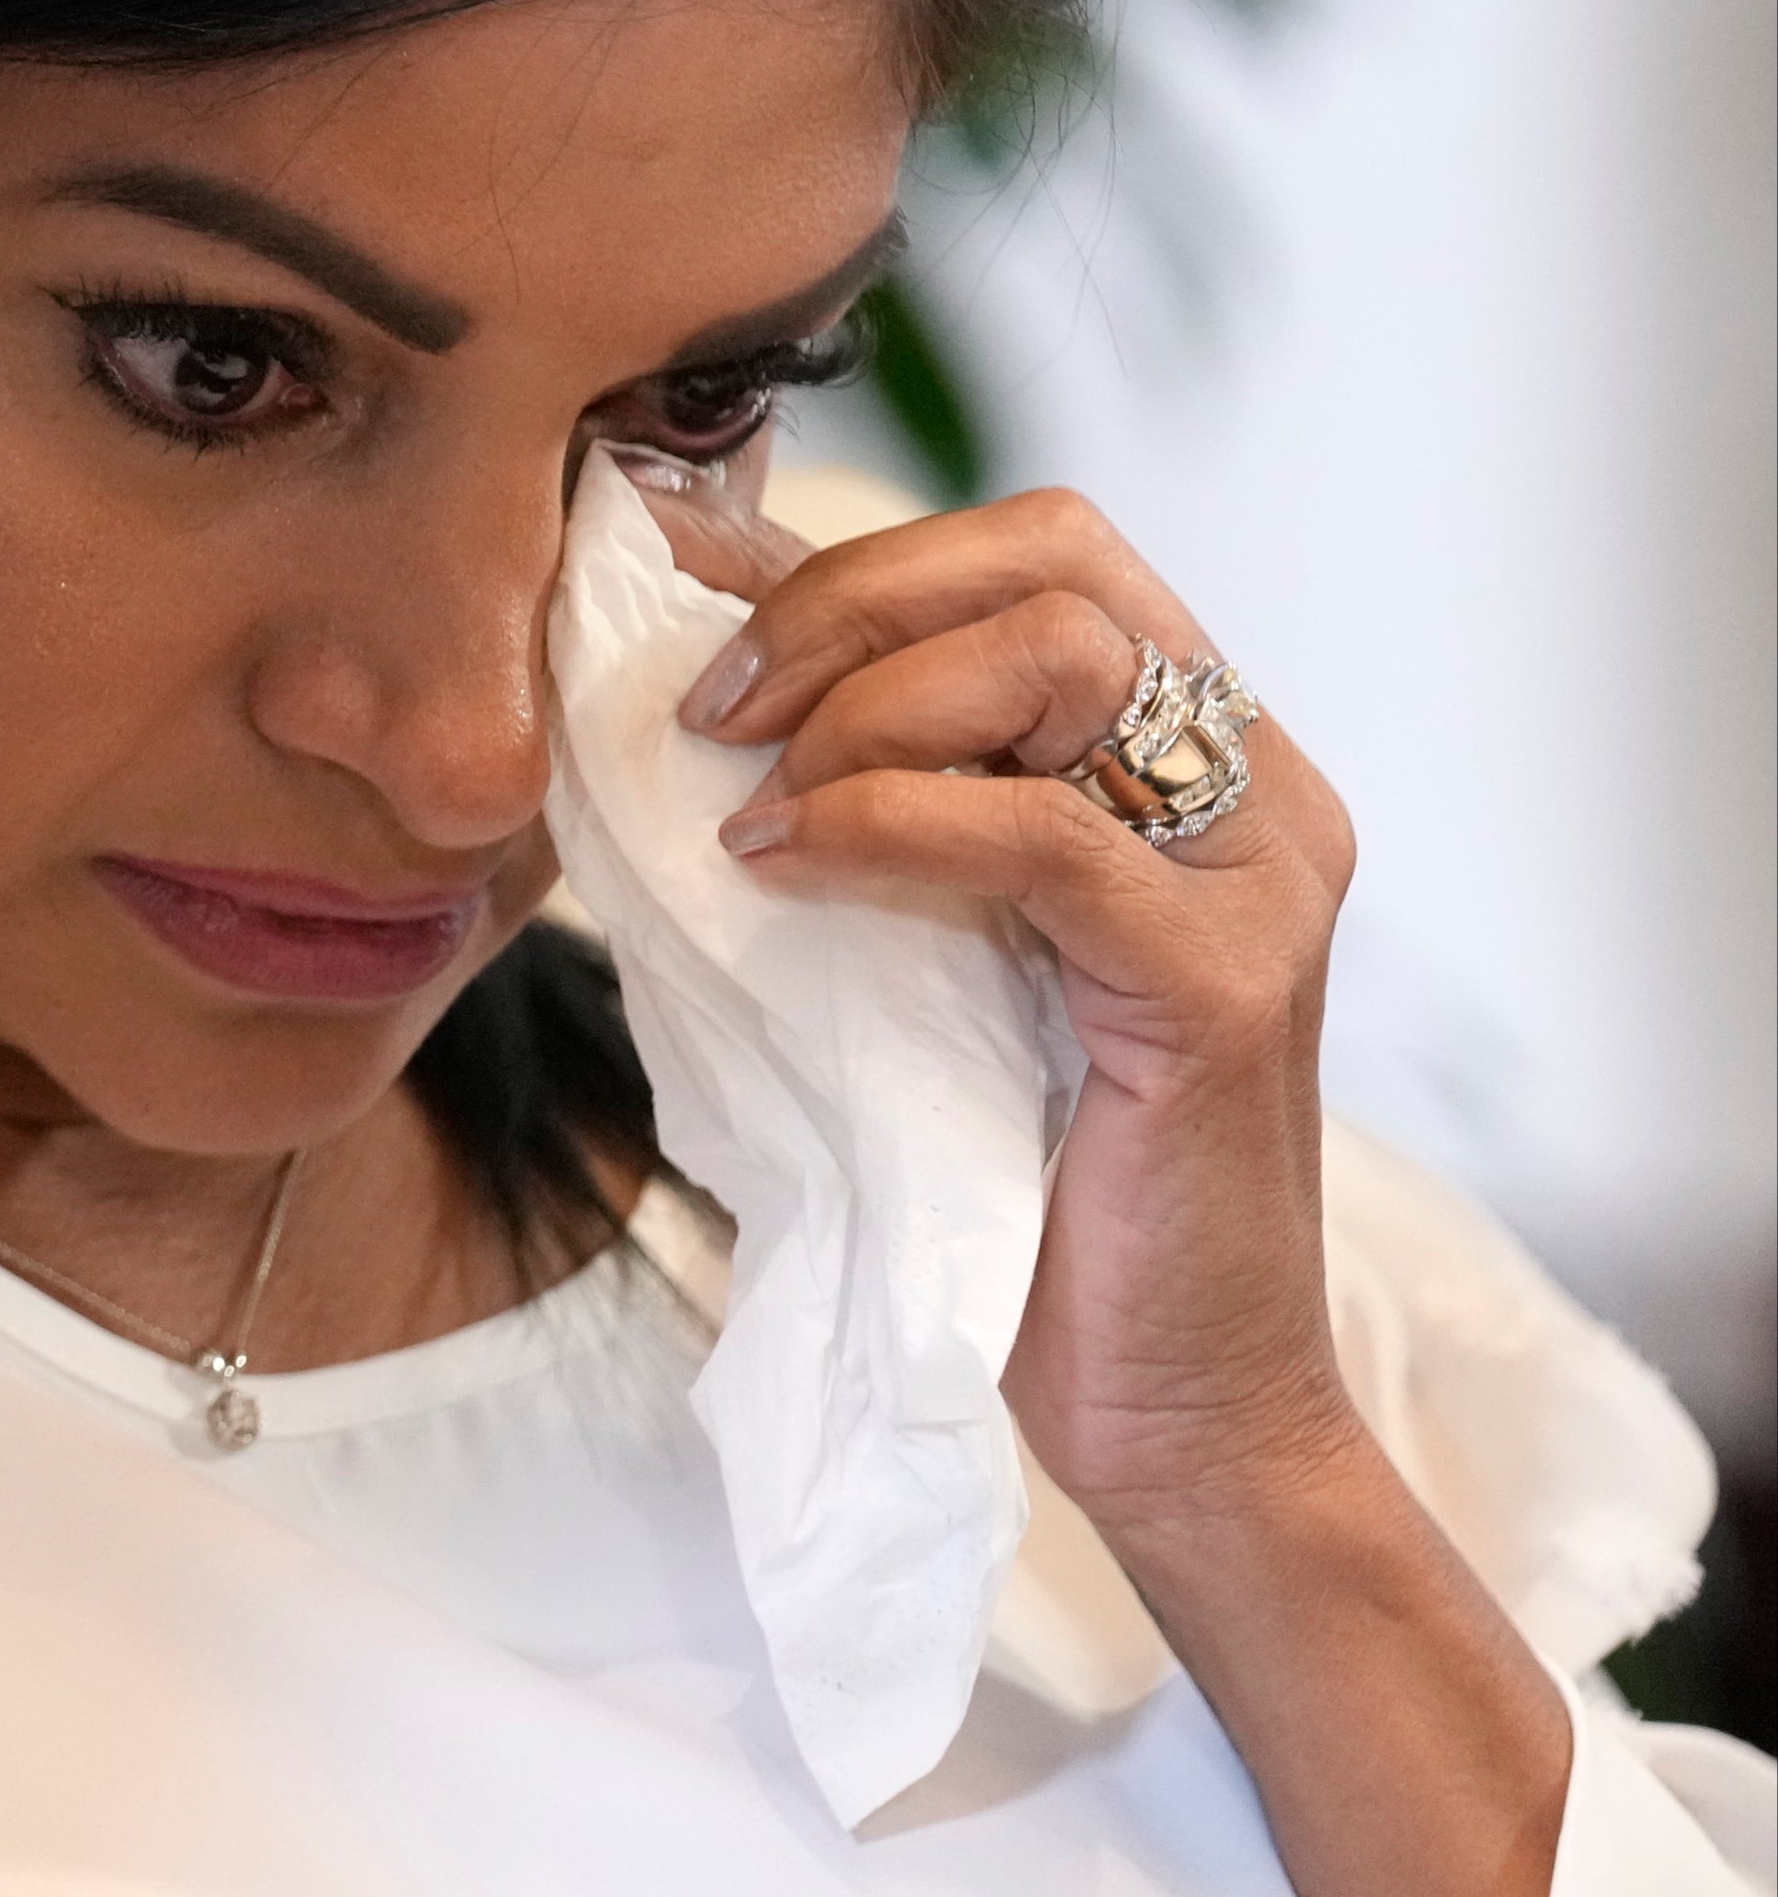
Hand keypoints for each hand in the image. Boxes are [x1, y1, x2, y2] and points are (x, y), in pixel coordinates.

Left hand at [638, 472, 1355, 1527]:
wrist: (1161, 1404)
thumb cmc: (1010, 1165)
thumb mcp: (911, 923)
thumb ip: (854, 773)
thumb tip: (690, 609)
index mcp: (1191, 749)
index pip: (1034, 546)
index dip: (848, 557)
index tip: (695, 630)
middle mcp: (1255, 781)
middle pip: (1053, 557)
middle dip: (847, 602)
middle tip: (714, 711)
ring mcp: (1260, 873)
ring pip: (1060, 653)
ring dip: (863, 706)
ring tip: (758, 810)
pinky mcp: (1230, 984)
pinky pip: (1044, 833)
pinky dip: (884, 824)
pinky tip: (782, 868)